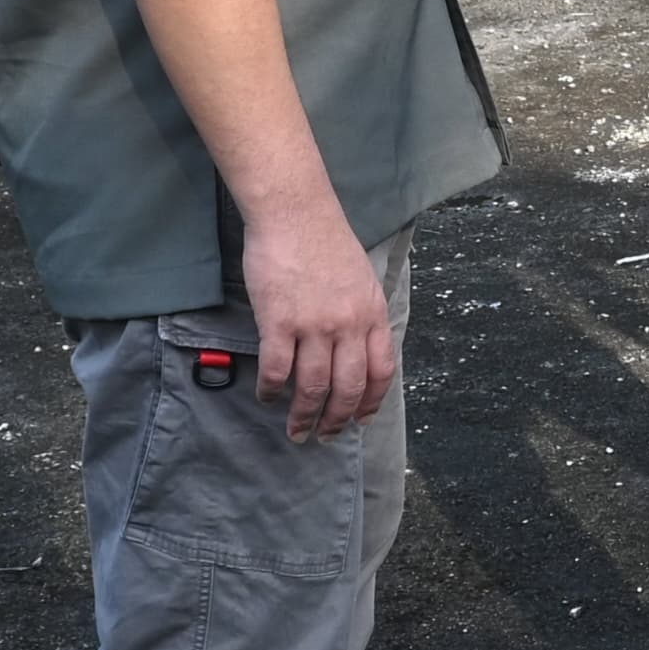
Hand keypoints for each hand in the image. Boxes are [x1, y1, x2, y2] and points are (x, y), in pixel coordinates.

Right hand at [243, 203, 395, 442]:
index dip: (370, 401)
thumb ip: (362, 313)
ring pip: (313, 386)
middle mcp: (350, 325)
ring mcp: (315, 325)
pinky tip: (267, 397)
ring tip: (296, 430)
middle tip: (325, 437)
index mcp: (373, 314)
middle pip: (348, 387)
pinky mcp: (280, 322)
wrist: (295, 213)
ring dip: (304, 415)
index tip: (359, 420)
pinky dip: (271, 390)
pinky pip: (277, 369)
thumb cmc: (326, 241)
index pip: (381, 371)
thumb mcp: (361, 279)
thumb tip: (357, 347)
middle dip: (337, 419)